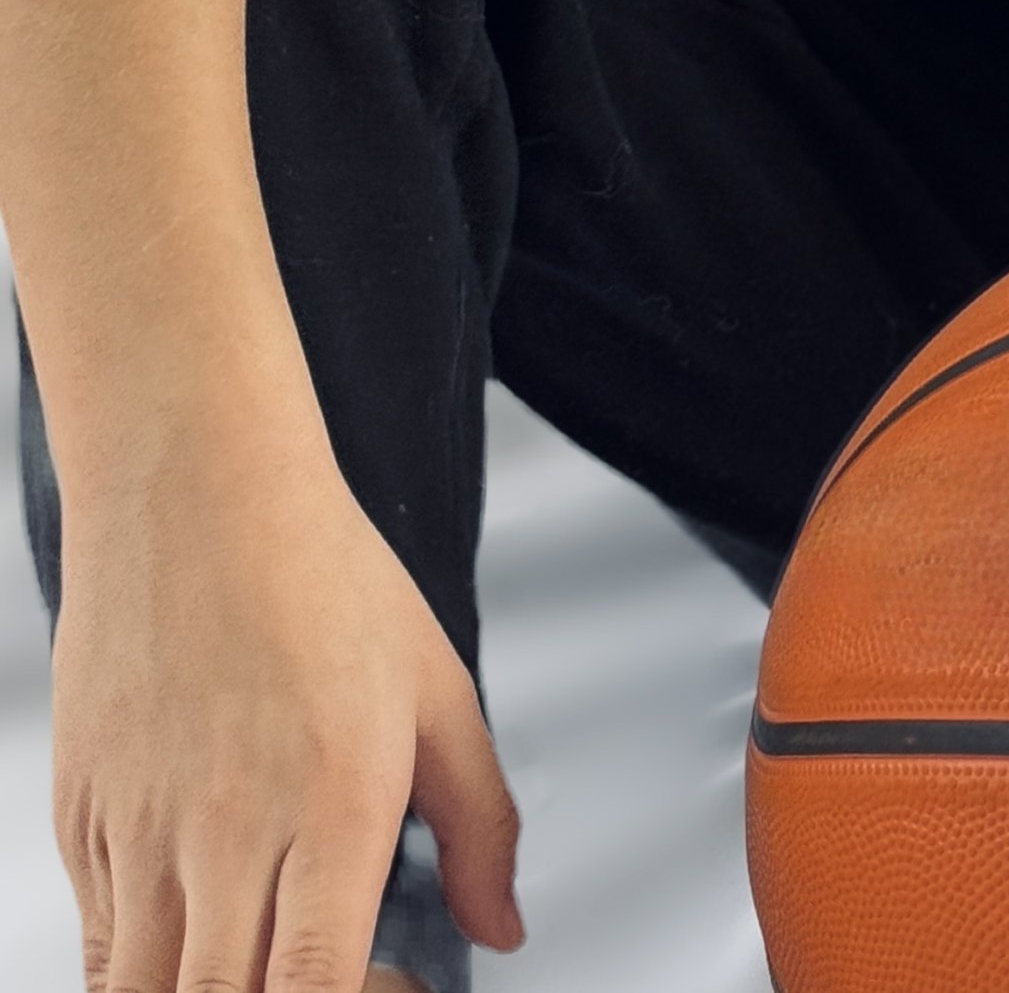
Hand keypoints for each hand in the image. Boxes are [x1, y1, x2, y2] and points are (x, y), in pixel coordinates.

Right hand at [48, 437, 522, 992]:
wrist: (198, 490)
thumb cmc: (320, 574)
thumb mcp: (438, 689)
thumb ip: (480, 823)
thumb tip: (502, 927)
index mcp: (332, 806)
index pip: (317, 990)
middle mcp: (228, 835)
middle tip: (335, 977)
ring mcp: (141, 834)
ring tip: (262, 954)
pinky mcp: (80, 823)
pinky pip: (99, 951)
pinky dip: (146, 966)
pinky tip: (204, 922)